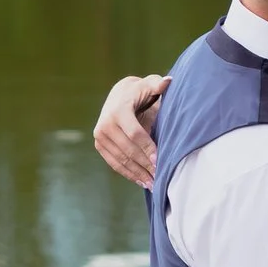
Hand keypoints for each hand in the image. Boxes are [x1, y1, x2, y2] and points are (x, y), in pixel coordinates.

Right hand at [91, 73, 167, 187]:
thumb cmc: (140, 91)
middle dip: (144, 164)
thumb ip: (158, 85)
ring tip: (153, 184)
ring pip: (121, 159)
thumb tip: (168, 82)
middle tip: (160, 177)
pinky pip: (114, 163)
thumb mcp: (149, 85)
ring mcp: (100, 136)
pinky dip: (128, 173)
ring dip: (137, 173)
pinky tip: (142, 181)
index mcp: (118, 110)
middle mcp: (105, 124)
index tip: (159, 160)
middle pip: (128, 150)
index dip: (147, 148)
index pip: (135, 133)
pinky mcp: (99, 145)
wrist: (119, 95)